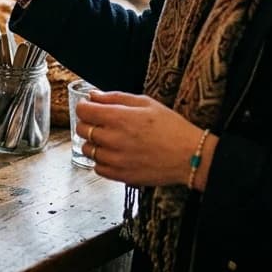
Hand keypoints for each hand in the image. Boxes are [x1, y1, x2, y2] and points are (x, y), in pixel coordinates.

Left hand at [74, 91, 208, 186]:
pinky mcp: (120, 176)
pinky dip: (102, 161)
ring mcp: (115, 159)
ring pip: (87, 150)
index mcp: (118, 118)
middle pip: (81, 130)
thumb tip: (93, 96)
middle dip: (88, 124)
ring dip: (95, 144)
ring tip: (111, 141)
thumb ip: (115, 97)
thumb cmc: (171, 127)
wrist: (190, 156)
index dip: (85, 107)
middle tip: (102, 124)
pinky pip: (98, 168)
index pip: (82, 111)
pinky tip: (116, 155)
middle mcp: (112, 139)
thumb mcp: (146, 103)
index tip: (91, 108)